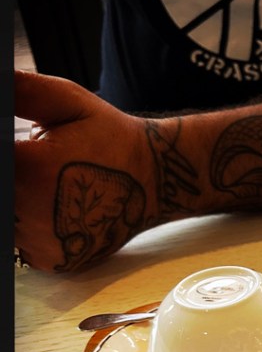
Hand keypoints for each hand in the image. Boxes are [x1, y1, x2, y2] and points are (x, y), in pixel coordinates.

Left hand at [14, 70, 156, 271]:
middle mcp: (32, 212)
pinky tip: (52, 208)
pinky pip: (20, 243)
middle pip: (1, 191)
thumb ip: (20, 91)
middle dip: (13, 177)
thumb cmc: (111, 138)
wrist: (155, 180)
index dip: (9, 153)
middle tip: (42, 166)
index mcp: (29, 168)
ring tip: (48, 185)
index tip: (26, 151)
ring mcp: (42, 242)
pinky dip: (28, 225)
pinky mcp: (51, 260)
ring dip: (18, 200)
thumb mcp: (67, 101)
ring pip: (8, 218)